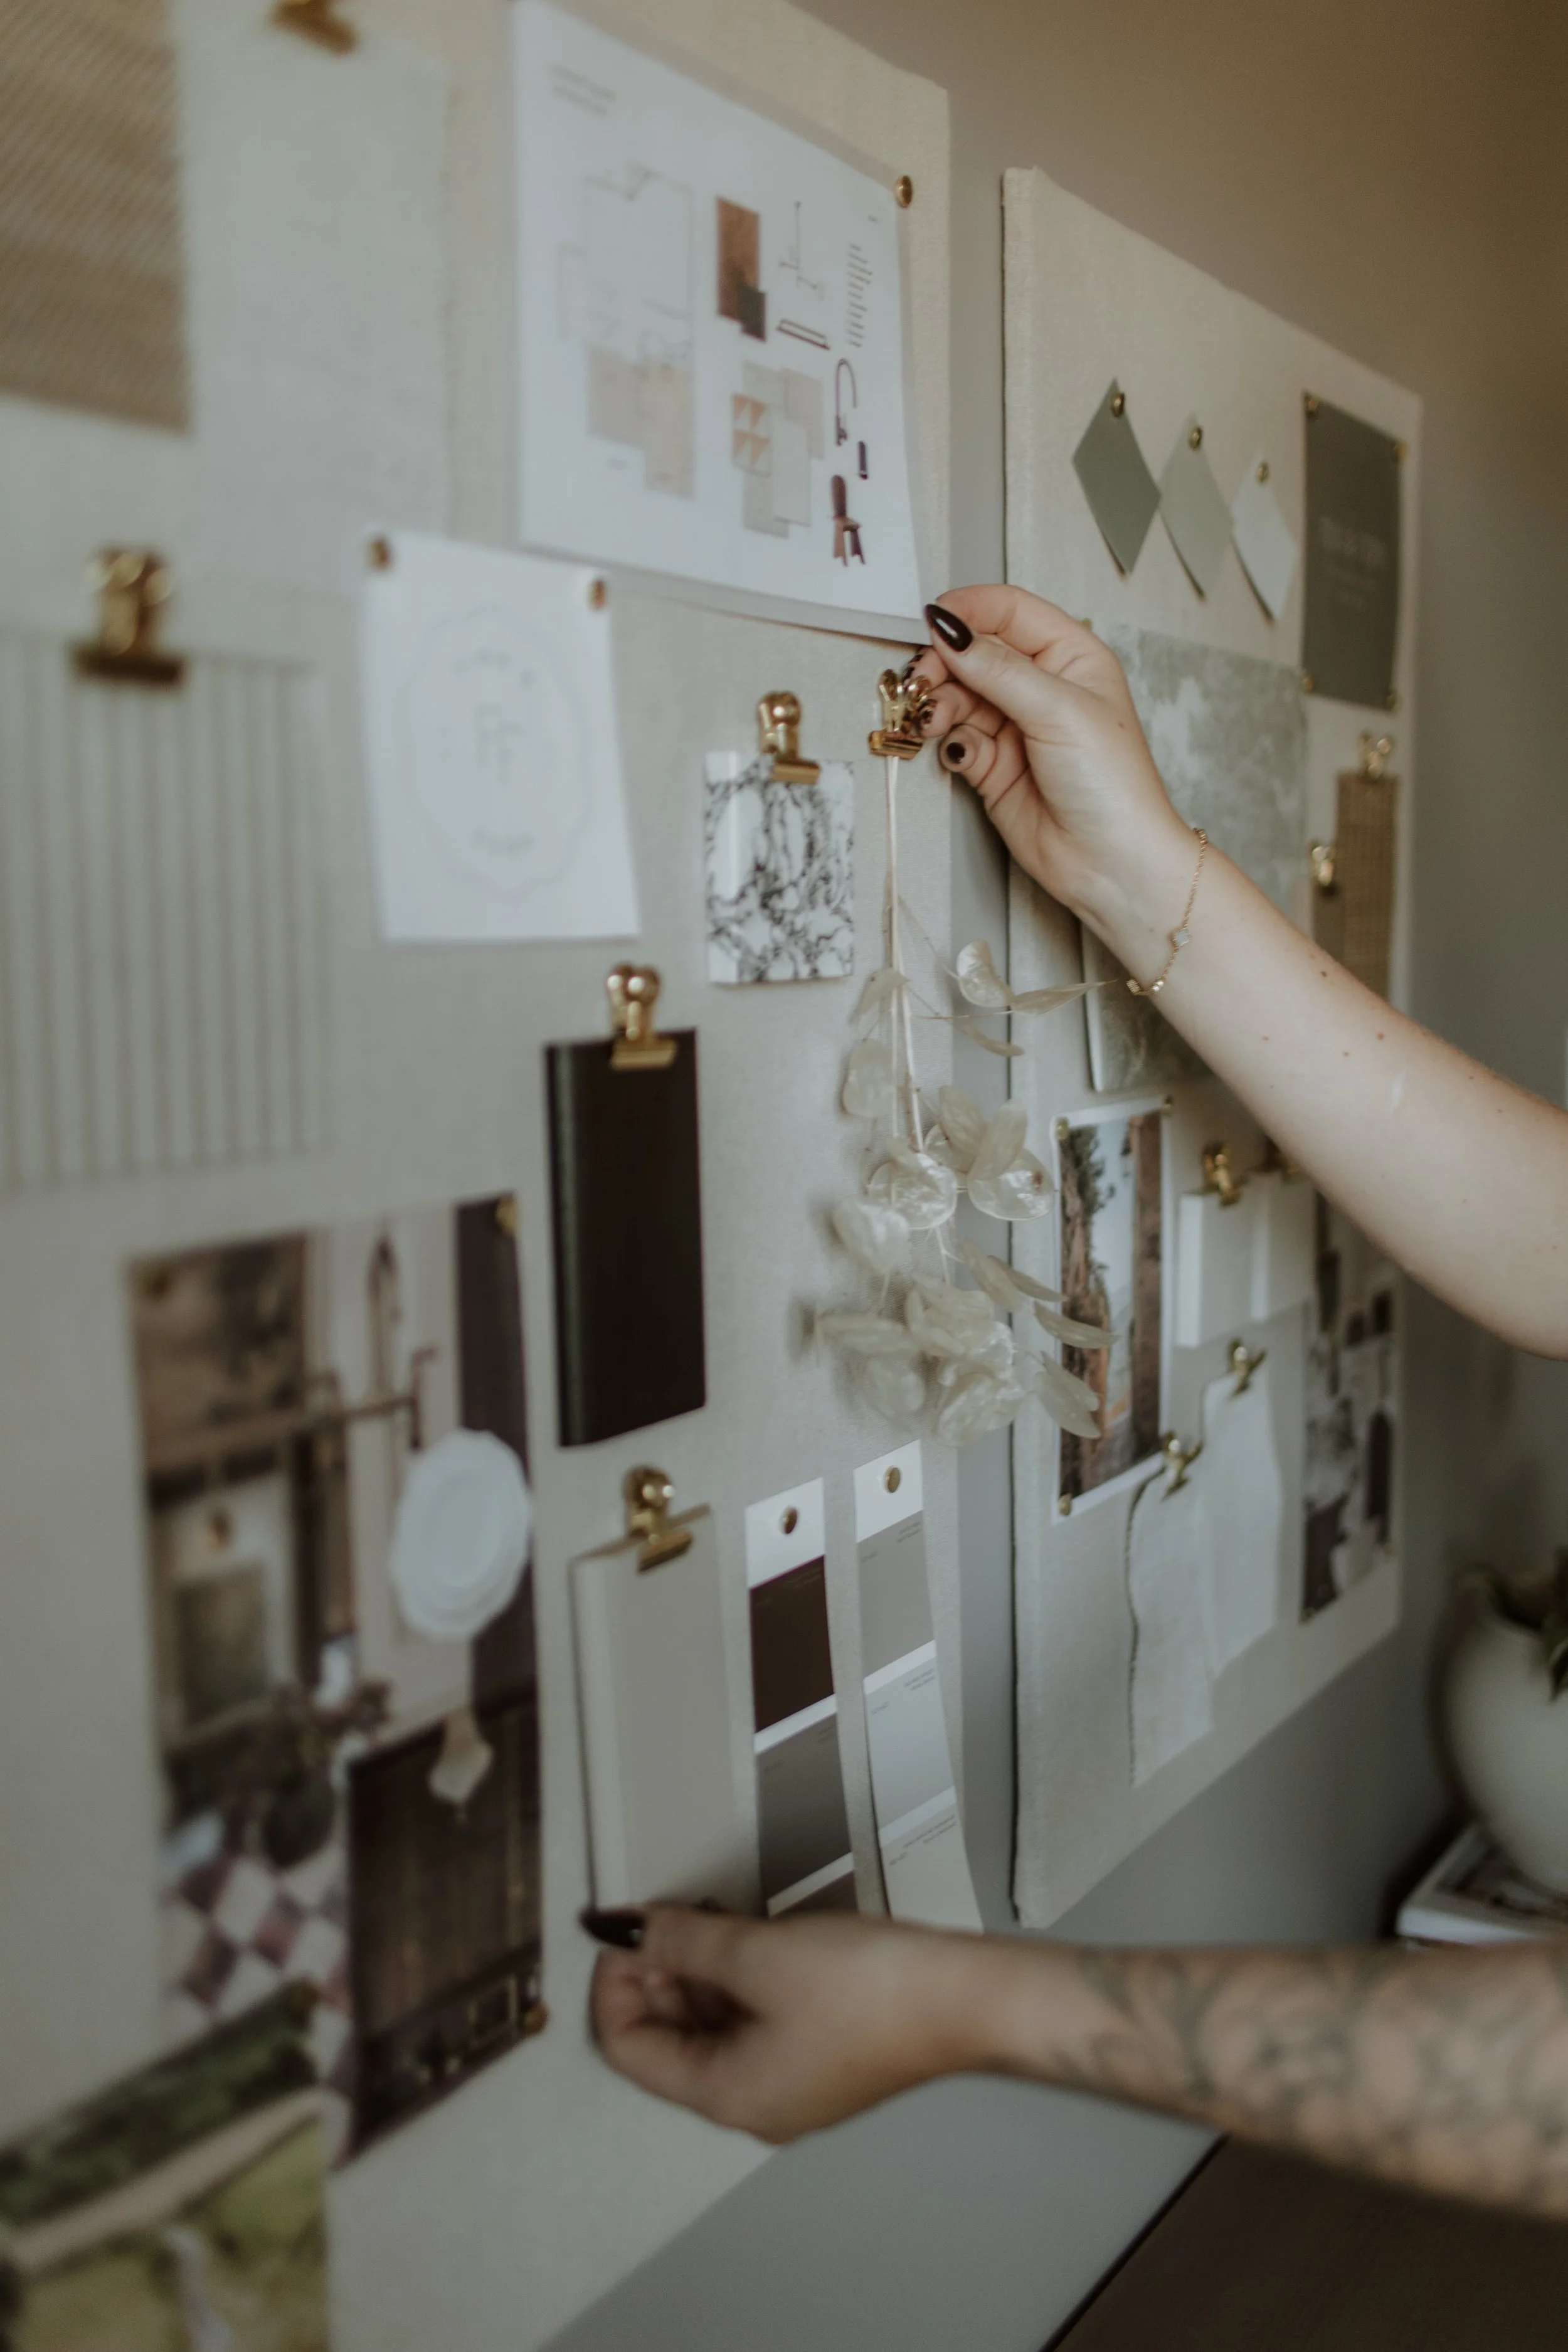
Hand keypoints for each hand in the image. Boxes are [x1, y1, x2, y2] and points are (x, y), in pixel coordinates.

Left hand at [589, 1906, 994, 2142]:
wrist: (965, 2001)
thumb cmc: (864, 1989)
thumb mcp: (758, 1955)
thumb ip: (683, 1942)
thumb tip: (629, 1931)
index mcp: (726, 2095)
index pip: (629, 2050)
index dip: (612, 1987)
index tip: (620, 1928)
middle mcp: (752, 2101)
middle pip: (669, 2042)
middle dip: (654, 1974)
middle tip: (660, 1914)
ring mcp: (790, 2079)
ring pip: (712, 2027)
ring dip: (694, 1971)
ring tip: (699, 1914)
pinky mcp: (821, 2051)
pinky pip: (753, 2019)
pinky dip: (734, 1978)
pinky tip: (742, 1932)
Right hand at [911, 587, 1193, 958]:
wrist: (1112, 863)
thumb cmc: (1114, 786)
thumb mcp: (1059, 710)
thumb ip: (1000, 668)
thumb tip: (953, 632)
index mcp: (1071, 657)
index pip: (1010, 612)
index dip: (970, 610)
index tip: (934, 622)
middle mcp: (1042, 687)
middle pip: (976, 652)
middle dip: (945, 663)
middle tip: (924, 680)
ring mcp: (1016, 725)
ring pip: (960, 695)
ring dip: (940, 704)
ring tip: (935, 721)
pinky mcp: (994, 764)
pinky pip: (957, 737)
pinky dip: (947, 739)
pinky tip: (955, 750)